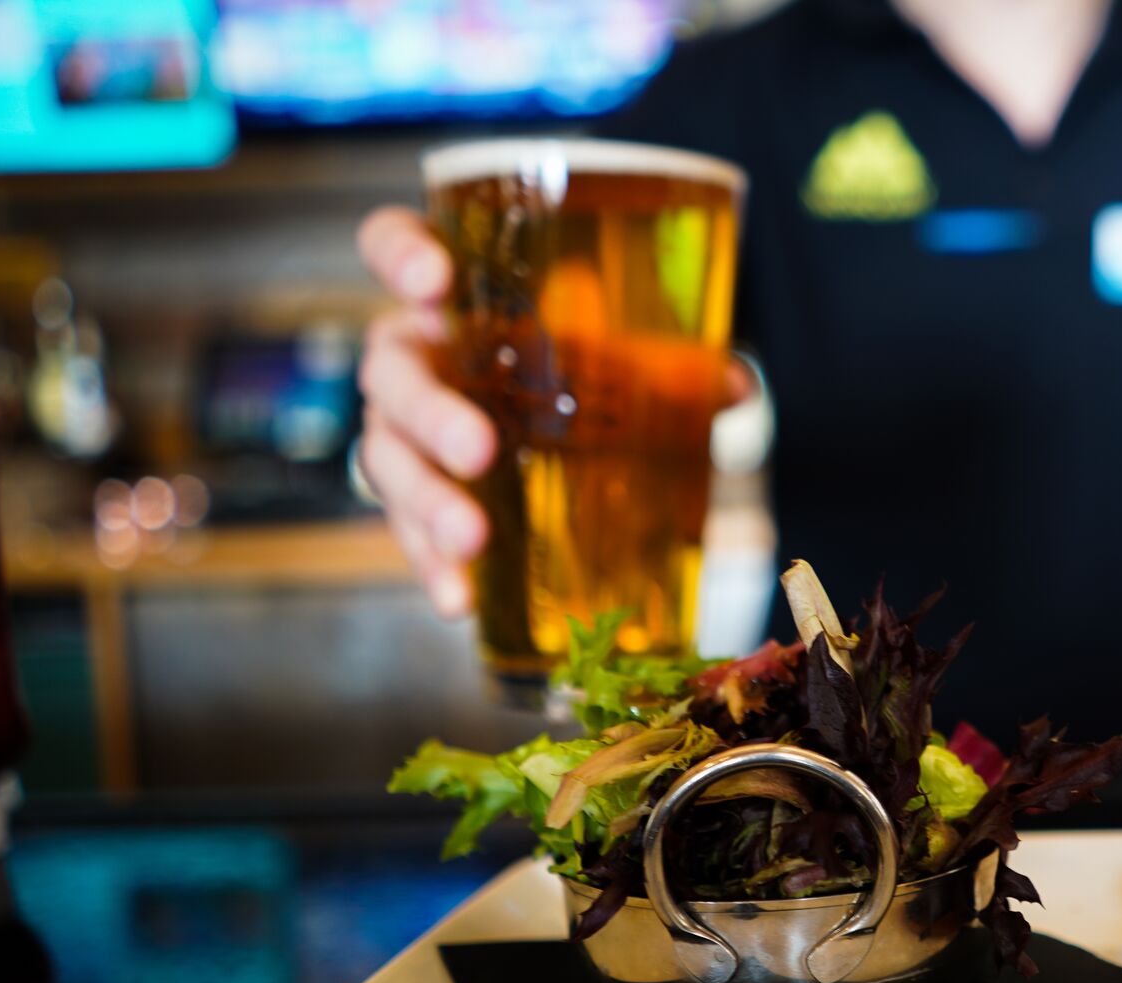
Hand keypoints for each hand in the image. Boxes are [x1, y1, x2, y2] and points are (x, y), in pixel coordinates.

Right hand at [355, 205, 760, 617]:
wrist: (544, 428)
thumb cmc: (568, 368)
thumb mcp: (615, 354)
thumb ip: (666, 362)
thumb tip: (733, 386)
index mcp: (450, 298)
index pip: (392, 245)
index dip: (400, 254)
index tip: (435, 280)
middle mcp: (411, 356)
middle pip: (393, 371)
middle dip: (431, 411)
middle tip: (480, 449)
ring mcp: (402, 428)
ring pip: (388, 457)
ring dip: (428, 500)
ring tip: (473, 539)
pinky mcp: (411, 495)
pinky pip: (406, 530)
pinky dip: (430, 565)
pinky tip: (460, 599)